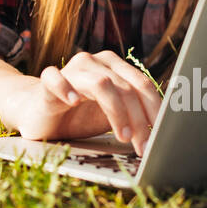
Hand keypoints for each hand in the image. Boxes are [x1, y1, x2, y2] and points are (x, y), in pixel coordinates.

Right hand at [9, 50, 161, 155]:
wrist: (40, 115)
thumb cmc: (79, 116)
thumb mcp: (112, 116)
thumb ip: (133, 116)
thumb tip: (166, 133)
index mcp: (114, 66)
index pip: (142, 84)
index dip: (154, 110)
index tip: (162, 136)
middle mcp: (95, 62)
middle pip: (126, 86)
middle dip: (138, 119)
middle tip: (143, 145)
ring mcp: (71, 69)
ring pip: (101, 83)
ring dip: (116, 112)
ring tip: (122, 136)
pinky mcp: (47, 81)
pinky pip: (55, 78)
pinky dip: (66, 88)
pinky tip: (73, 102)